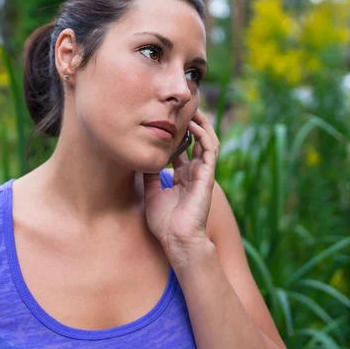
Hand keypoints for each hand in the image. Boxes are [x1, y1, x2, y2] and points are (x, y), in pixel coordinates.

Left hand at [143, 108, 219, 259]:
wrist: (176, 240)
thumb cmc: (165, 223)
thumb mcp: (151, 192)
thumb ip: (149, 173)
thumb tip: (140, 157)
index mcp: (183, 176)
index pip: (184, 149)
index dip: (177, 133)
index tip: (166, 119)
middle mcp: (194, 172)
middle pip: (197, 140)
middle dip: (192, 123)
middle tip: (181, 108)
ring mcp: (202, 173)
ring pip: (208, 141)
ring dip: (201, 124)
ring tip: (191, 109)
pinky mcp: (207, 176)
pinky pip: (209, 149)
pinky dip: (202, 135)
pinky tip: (193, 124)